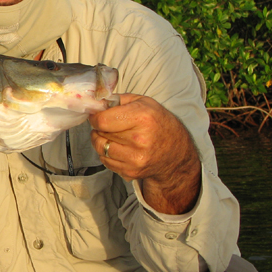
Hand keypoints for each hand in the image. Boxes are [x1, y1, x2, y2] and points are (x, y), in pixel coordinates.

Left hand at [88, 94, 201, 214]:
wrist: (176, 153)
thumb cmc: (158, 123)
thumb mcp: (144, 102)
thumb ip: (118, 100)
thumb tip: (95, 103)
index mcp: (142, 118)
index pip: (102, 120)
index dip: (95, 117)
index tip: (97, 116)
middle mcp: (139, 140)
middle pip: (100, 133)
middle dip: (99, 128)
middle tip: (107, 125)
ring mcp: (135, 158)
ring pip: (100, 148)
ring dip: (101, 141)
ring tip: (111, 136)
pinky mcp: (132, 172)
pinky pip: (106, 161)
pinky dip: (107, 154)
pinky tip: (119, 148)